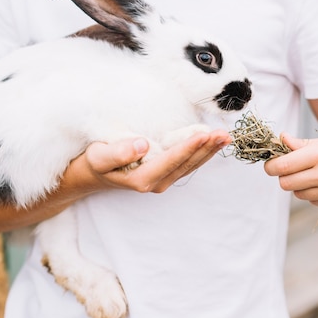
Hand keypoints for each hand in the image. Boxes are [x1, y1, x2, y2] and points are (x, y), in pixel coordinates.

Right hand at [71, 129, 231, 194]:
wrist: (92, 174)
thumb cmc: (95, 162)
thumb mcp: (99, 156)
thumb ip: (118, 152)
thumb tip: (142, 145)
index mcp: (142, 179)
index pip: (171, 161)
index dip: (189, 147)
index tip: (204, 134)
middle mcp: (156, 183)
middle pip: (187, 165)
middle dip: (206, 149)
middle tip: (224, 134)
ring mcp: (163, 179)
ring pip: (191, 165)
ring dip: (209, 151)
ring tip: (225, 137)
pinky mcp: (166, 172)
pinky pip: (188, 163)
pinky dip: (202, 152)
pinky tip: (213, 142)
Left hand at [263, 132, 317, 209]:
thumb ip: (304, 145)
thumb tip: (281, 139)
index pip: (281, 165)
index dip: (271, 165)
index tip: (271, 163)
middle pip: (285, 182)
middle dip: (283, 175)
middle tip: (290, 167)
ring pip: (298, 193)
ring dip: (299, 184)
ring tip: (313, 172)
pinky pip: (314, 201)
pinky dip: (314, 192)